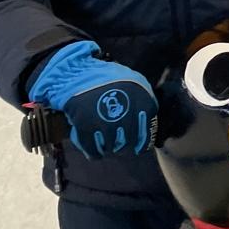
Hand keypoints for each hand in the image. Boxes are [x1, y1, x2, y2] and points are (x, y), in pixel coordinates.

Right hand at [27, 41, 156, 159]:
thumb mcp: (136, 82)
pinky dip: (95, 154)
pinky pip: (93, 151)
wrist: (79, 74)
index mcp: (142, 103)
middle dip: (123, 146)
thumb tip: (148, 121)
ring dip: (109, 148)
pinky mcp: (86, 128)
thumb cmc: (110, 78)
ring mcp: (106, 123)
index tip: (137, 148)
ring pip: (111, 148)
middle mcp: (127, 116)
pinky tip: (96, 152)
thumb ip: (145, 101)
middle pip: (128, 143)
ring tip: (107, 145)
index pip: (146, 134)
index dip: (141, 144)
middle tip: (119, 145)